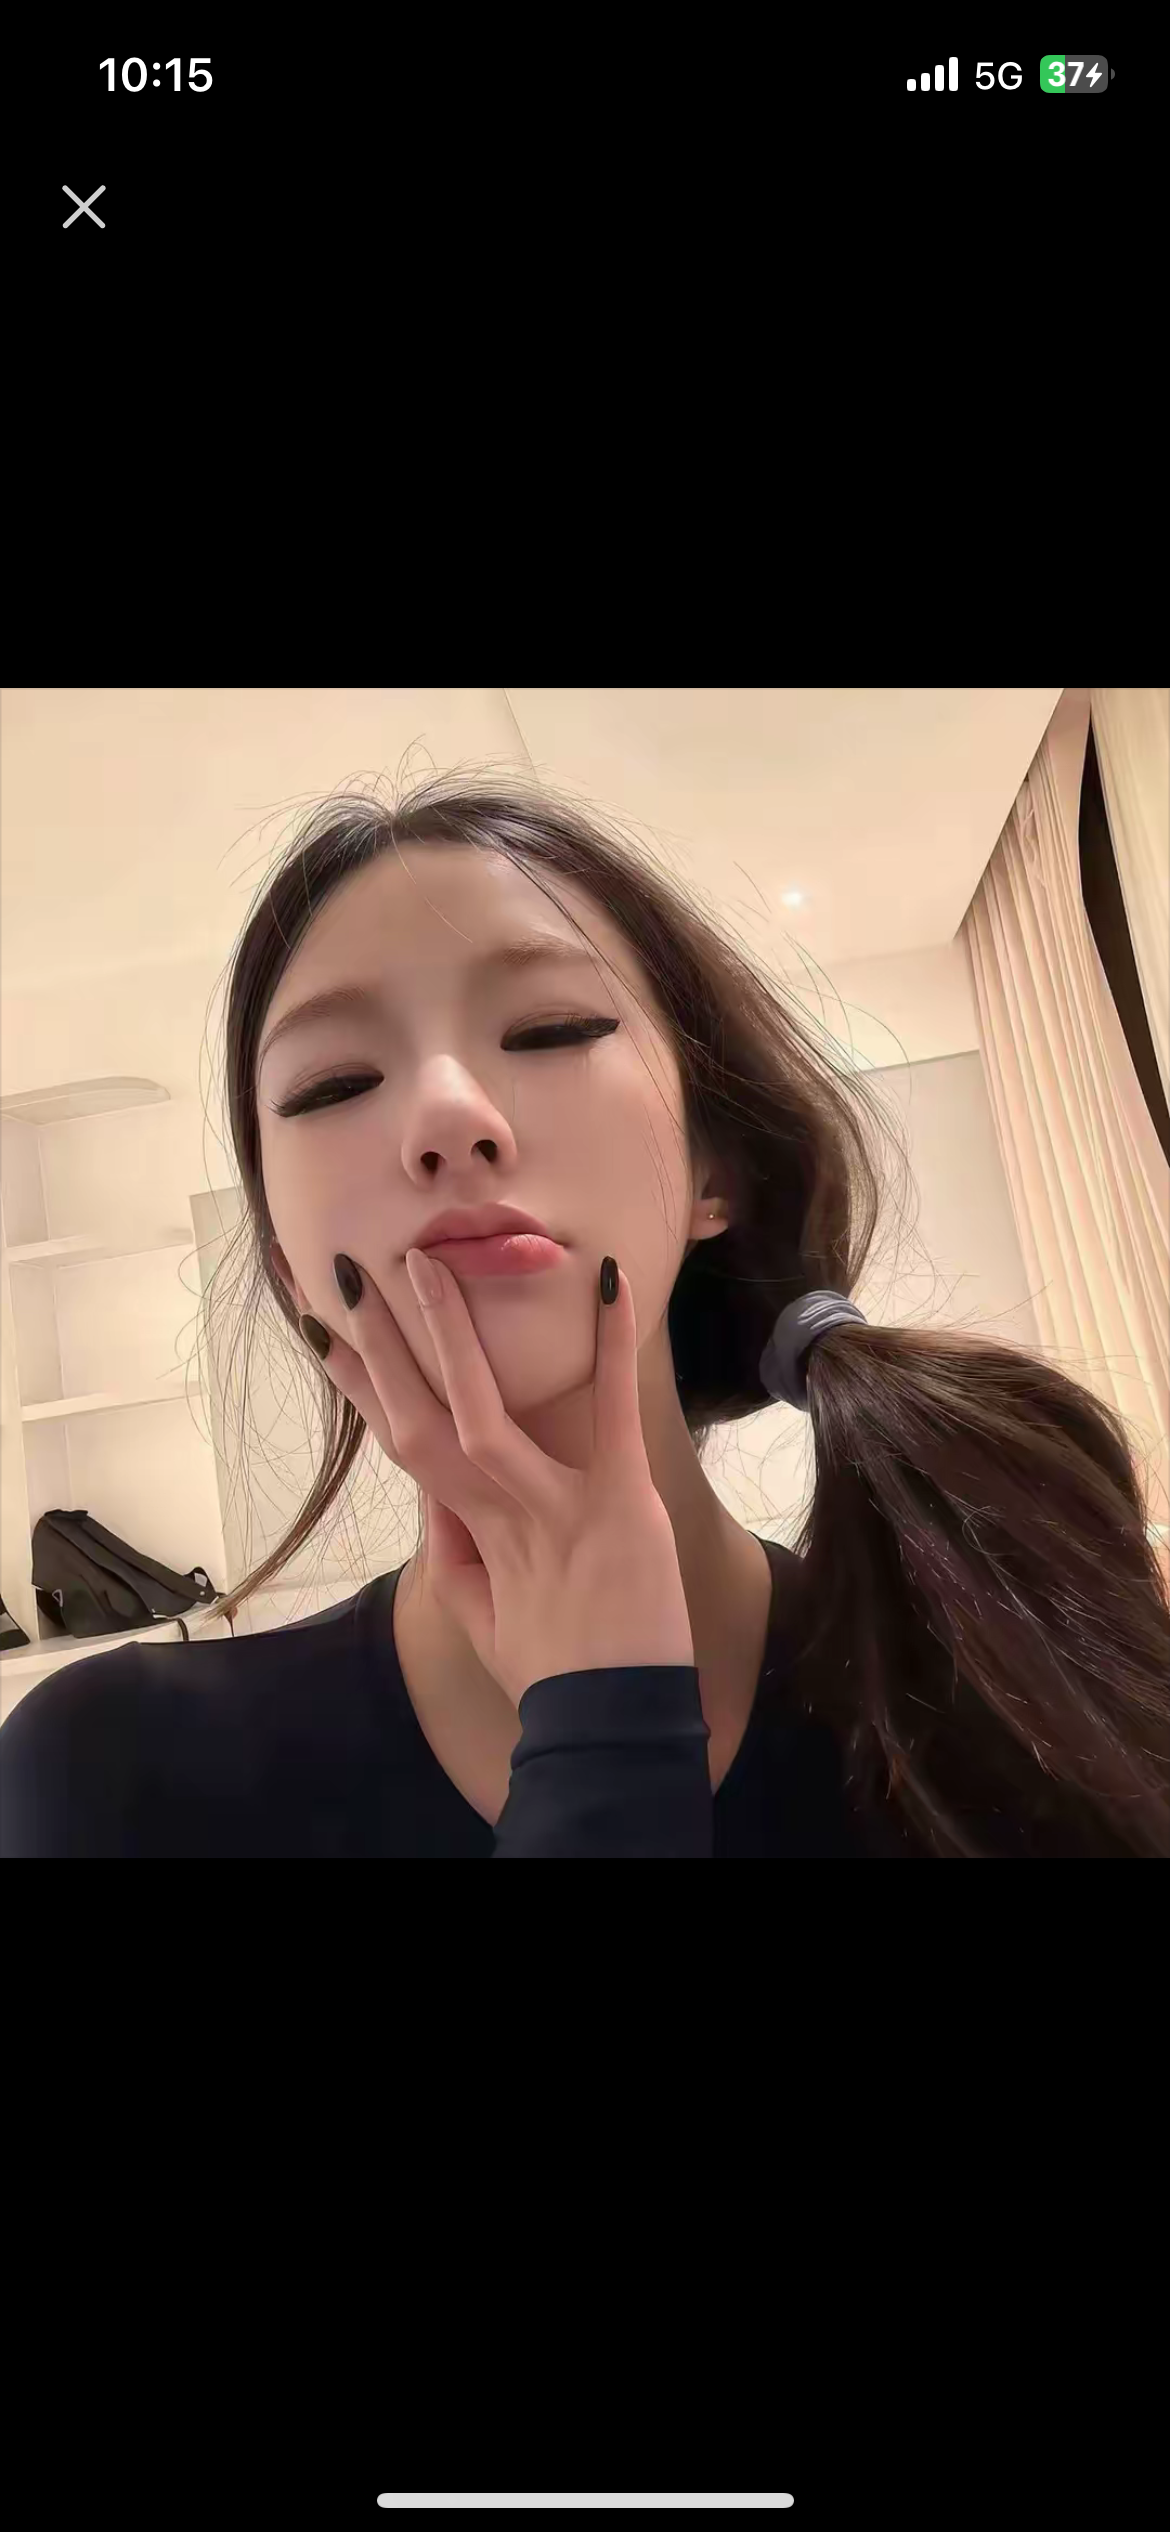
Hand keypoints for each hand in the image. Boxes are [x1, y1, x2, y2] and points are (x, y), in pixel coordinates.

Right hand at [307, 1249, 694, 1710]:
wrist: (612, 1732)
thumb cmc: (551, 1676)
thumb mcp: (481, 1620)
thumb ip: (451, 1552)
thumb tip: (433, 1494)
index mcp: (466, 1533)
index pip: (400, 1442)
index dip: (358, 1385)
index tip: (323, 1328)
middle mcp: (497, 1511)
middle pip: (420, 1419)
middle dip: (381, 1346)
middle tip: (350, 1273)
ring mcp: (555, 1505)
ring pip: (484, 1413)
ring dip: (453, 1335)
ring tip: (431, 1264)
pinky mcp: (621, 1503)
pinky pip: (612, 1415)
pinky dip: (612, 1349)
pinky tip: (611, 1285)